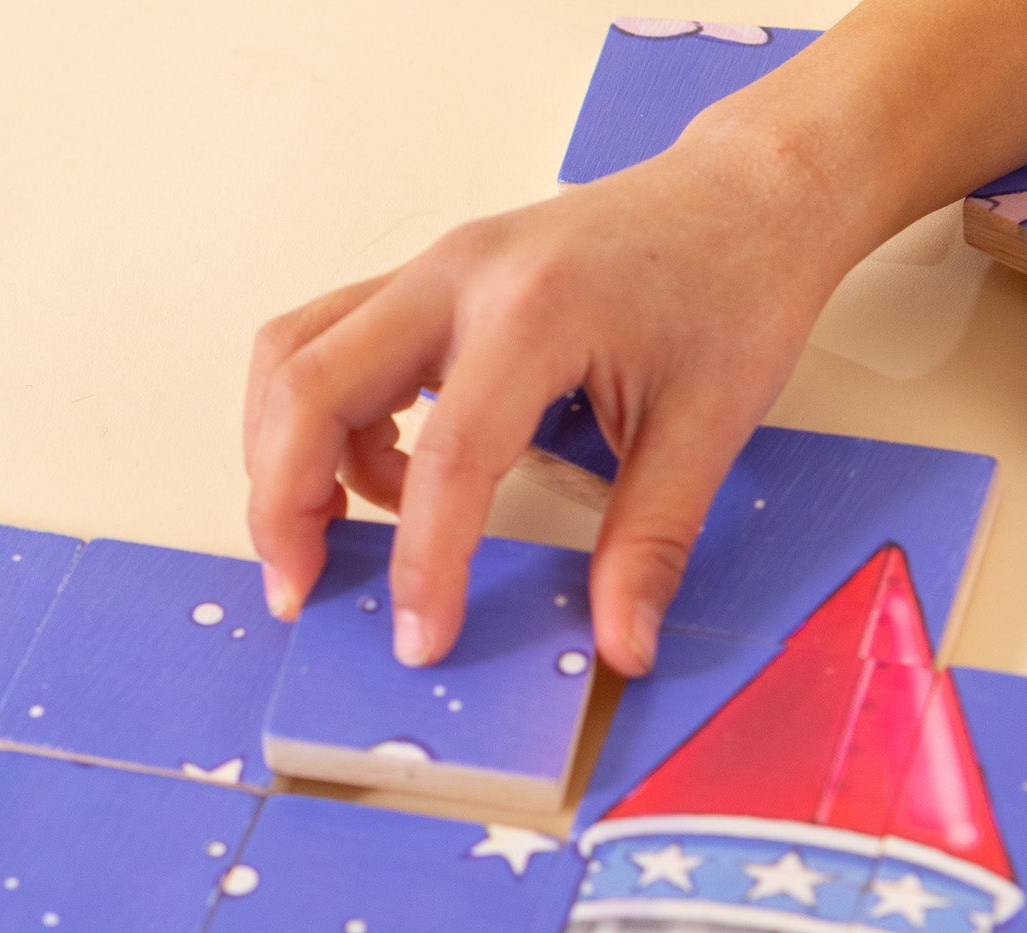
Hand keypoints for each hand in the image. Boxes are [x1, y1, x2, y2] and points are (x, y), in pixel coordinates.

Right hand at [244, 115, 863, 675]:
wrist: (745, 193)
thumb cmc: (734, 284)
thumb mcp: (709, 426)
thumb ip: (650, 544)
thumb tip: (621, 645)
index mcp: (535, 312)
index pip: (447, 458)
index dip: (422, 564)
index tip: (419, 640)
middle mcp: (458, 277)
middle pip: (310, 384)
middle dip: (281, 502)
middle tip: (297, 589)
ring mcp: (432, 271)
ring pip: (295, 353)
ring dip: (283, 452)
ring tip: (329, 532)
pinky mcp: (426, 284)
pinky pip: (326, 345)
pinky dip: (322, 423)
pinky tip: (387, 478)